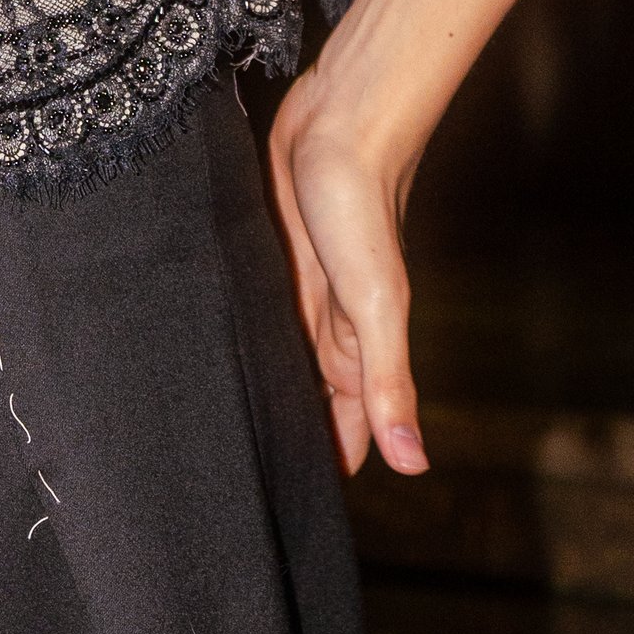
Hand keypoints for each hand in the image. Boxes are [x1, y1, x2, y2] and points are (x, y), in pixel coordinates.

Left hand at [263, 65, 428, 480]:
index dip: (334, 462)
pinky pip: (262, 307)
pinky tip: (219, 350)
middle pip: (316, 396)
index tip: (302, 513)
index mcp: (361, 344)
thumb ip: (390, 382)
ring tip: (226, 432)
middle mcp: (333, 324)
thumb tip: (414, 466)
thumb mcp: (376, 303)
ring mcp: (302, 288)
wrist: (340, 119)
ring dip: (270, 385)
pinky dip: (249, 335)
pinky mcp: (272, 252)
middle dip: (297, 432)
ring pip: (286, 355)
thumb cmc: (360, 204)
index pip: (352, 423)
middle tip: (250, 484)